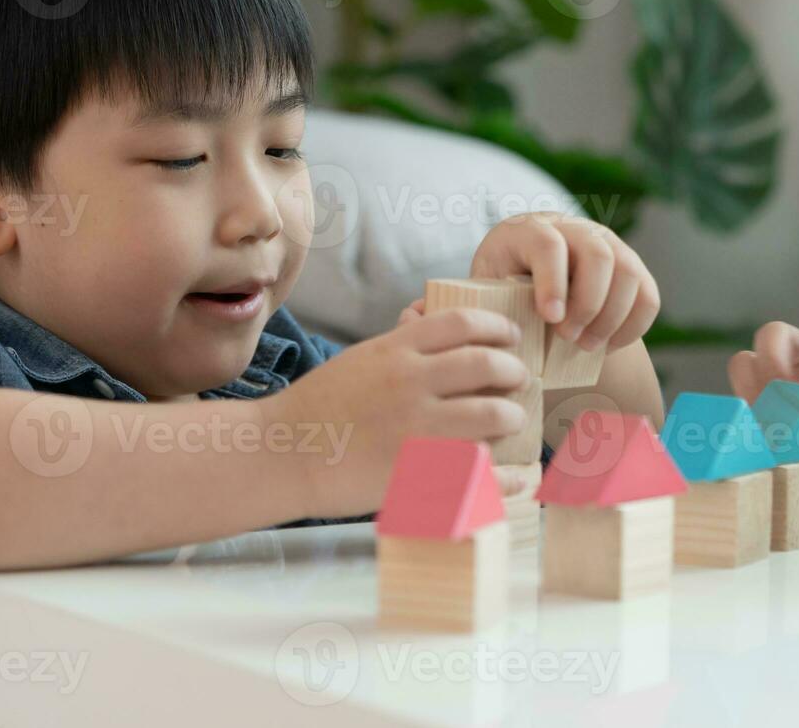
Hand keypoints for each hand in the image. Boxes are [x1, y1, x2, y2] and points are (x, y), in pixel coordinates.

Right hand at [268, 306, 529, 517]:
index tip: (511, 338)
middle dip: (514, 373)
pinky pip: (480, 470)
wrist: (279, 454)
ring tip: (511, 421)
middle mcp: (410, 382)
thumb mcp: (361, 359)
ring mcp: (414, 426)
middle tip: (519, 381)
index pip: (464, 323)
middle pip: (487, 364)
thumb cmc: (318, 407)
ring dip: (511, 417)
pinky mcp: (416, 469)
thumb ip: (402, 346)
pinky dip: (507, 475)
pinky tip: (518, 476)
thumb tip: (434, 322)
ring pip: (491, 414)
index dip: (498, 327)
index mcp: (395, 350)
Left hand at [471, 213, 660, 351]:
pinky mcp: (630, 267)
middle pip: (598, 255)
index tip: (550, 318)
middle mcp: (573, 228)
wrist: (527, 280)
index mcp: (528, 229)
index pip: (548, 244)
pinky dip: (634, 326)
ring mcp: (607, 244)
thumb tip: (502, 341)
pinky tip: (609, 346)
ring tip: (587, 347)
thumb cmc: (499, 292)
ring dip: (612, 317)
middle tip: (569, 338)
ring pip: (628, 272)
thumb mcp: (486, 293)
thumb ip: (493, 306)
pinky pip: (648, 295)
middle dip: (588, 303)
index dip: (552, 282)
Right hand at [728, 318, 798, 479]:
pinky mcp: (767, 409)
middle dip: (773, 358)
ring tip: (770, 418)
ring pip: (746, 362)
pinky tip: (764, 437)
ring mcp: (783, 381)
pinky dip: (746, 417)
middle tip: (785, 390)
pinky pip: (741, 401)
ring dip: (752, 388)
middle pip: (775, 334)